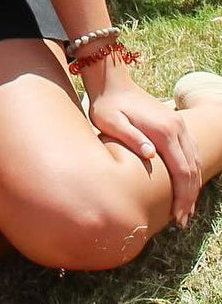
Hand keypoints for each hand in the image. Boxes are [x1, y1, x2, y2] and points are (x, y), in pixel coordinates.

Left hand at [88, 75, 201, 226]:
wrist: (112, 83)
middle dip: (189, 197)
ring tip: (185, 209)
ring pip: (195, 161)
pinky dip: (192, 172)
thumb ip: (130, 138)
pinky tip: (185, 185)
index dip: (183, 196)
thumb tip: (150, 155)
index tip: (178, 217)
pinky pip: (191, 152)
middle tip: (182, 221)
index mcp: (164, 131)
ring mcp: (179, 124)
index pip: (182, 171)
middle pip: (192, 169)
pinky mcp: (176, 124)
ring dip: (192, 186)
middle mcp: (177, 127)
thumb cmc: (107, 105)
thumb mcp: (111, 122)